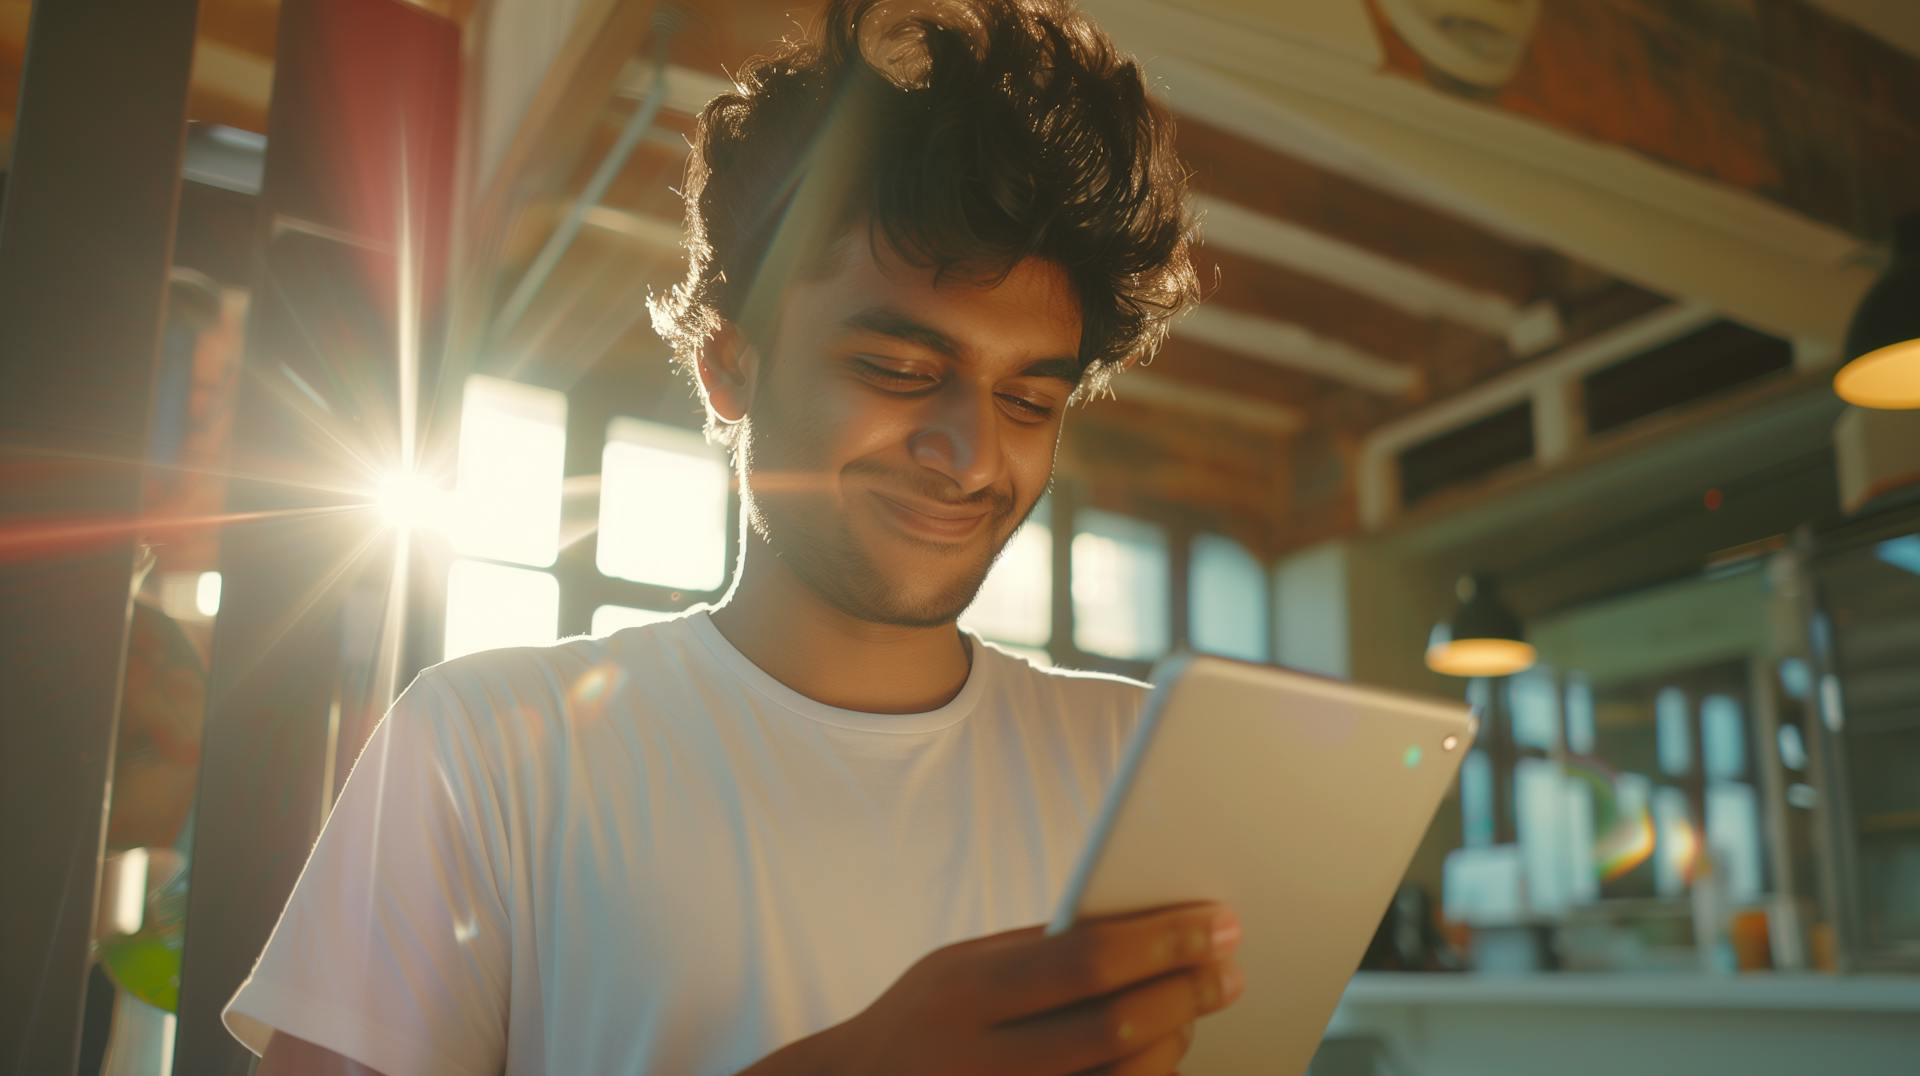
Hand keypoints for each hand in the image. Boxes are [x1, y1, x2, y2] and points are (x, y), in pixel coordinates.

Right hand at [797, 903, 1243, 1075]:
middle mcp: (983, 1062)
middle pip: (1116, 1030)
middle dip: (1187, 994)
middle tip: (1229, 970)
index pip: (1085, 960)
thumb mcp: (961, 965)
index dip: (1164, 940)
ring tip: (1194, 1010)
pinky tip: (1162, 1055)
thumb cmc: (924, 1020)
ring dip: (1176, 1044)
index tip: (1219, 920)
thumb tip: (1146, 925)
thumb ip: (1041, 948)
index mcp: (966, 994)